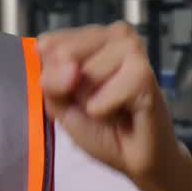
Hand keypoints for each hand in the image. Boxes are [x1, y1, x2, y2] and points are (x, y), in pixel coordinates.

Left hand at [37, 21, 180, 190]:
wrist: (134, 157)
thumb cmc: (98, 126)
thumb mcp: (59, 102)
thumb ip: (51, 80)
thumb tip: (70, 68)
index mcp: (91, 34)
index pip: (47, 43)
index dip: (51, 76)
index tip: (73, 92)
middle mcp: (114, 34)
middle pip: (62, 54)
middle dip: (70, 89)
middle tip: (96, 101)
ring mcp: (131, 49)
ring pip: (83, 74)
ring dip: (90, 101)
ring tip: (113, 107)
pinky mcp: (144, 74)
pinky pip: (101, 96)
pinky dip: (104, 112)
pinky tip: (124, 113)